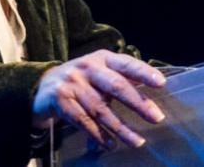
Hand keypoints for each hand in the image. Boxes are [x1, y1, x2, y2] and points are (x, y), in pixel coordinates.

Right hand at [32, 50, 166, 147]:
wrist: (43, 87)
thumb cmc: (82, 80)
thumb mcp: (100, 72)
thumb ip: (122, 77)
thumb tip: (152, 84)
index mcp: (102, 59)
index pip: (126, 64)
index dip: (143, 72)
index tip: (161, 83)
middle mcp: (88, 68)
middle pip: (116, 86)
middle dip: (138, 103)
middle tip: (157, 117)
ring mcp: (73, 84)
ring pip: (101, 109)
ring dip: (121, 128)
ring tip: (138, 141)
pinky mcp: (62, 102)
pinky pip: (84, 121)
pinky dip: (99, 135)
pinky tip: (111, 144)